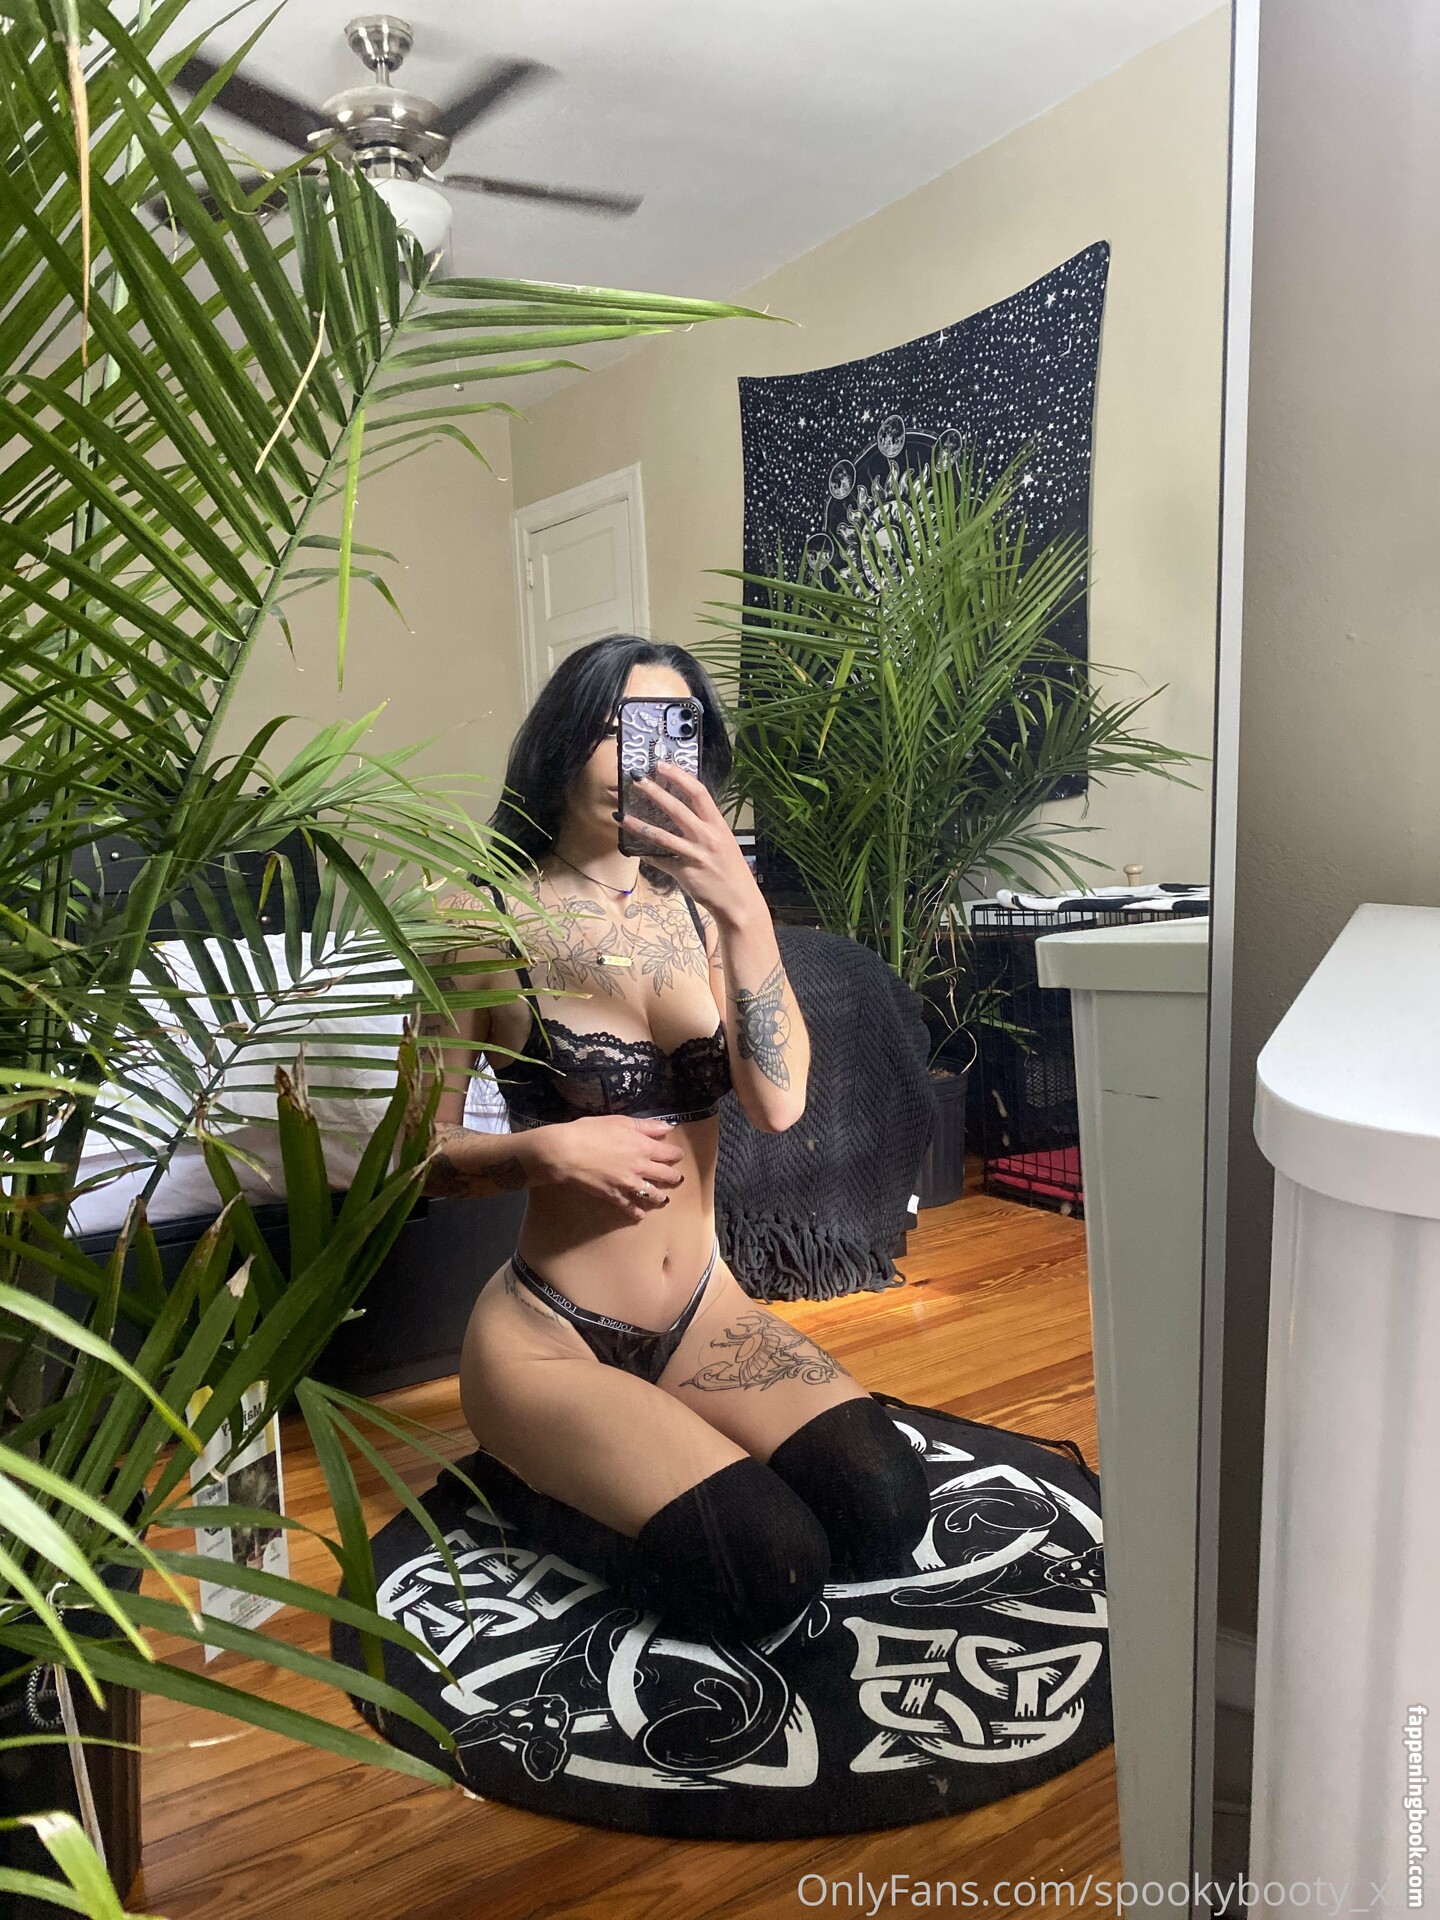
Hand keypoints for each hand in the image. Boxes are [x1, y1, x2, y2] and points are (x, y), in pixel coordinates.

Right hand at [531, 1115, 686, 1222]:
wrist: (567, 1152)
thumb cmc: (590, 1132)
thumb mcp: (620, 1121)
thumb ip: (646, 1126)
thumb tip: (668, 1128)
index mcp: (644, 1147)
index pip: (670, 1154)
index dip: (676, 1155)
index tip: (678, 1156)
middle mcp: (641, 1168)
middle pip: (666, 1176)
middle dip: (674, 1177)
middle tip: (677, 1179)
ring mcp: (629, 1184)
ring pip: (653, 1194)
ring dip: (660, 1196)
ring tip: (663, 1198)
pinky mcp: (615, 1196)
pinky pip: (631, 1207)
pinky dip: (637, 1212)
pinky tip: (640, 1215)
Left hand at [619, 759, 763, 930]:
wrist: (739, 901)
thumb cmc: (731, 869)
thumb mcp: (724, 842)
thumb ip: (705, 827)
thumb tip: (681, 813)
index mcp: (718, 825)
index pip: (699, 793)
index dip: (680, 777)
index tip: (662, 766)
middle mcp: (707, 837)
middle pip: (677, 809)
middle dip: (655, 792)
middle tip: (637, 780)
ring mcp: (695, 855)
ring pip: (662, 836)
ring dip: (638, 824)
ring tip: (621, 815)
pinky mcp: (684, 873)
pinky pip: (659, 860)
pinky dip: (645, 854)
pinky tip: (632, 848)